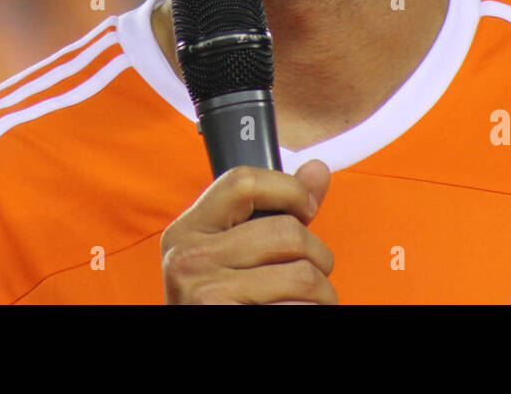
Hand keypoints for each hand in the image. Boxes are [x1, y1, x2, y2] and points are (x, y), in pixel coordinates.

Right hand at [160, 159, 335, 303]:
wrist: (197, 341)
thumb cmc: (221, 300)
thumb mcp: (233, 251)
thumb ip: (276, 209)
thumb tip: (318, 169)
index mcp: (187, 231)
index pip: (243, 182)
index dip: (288, 189)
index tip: (306, 208)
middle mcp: (189, 259)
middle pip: (288, 233)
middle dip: (318, 257)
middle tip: (312, 274)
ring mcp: (206, 295)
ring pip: (304, 277)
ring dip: (322, 295)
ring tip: (305, 301)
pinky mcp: (226, 320)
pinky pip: (299, 310)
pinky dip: (310, 313)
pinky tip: (291, 313)